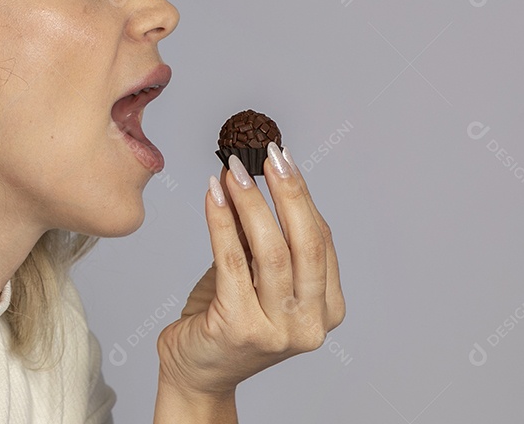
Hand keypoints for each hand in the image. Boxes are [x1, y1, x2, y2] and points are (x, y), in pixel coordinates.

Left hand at [156, 143, 344, 397]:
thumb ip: (264, 237)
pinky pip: (232, 262)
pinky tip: (213, 195)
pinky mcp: (240, 328)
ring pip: (271, 251)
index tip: (282, 159)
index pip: (322, 241)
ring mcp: (278, 330)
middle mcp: (310, 324)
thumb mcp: (257, 275)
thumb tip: (255, 173)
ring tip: (234, 170)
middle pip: (306, 243)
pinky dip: (222, 222)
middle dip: (287, 192)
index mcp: (327, 310)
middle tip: (265, 154)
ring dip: (251, 203)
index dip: (302, 196)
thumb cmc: (228, 317)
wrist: (196, 370)